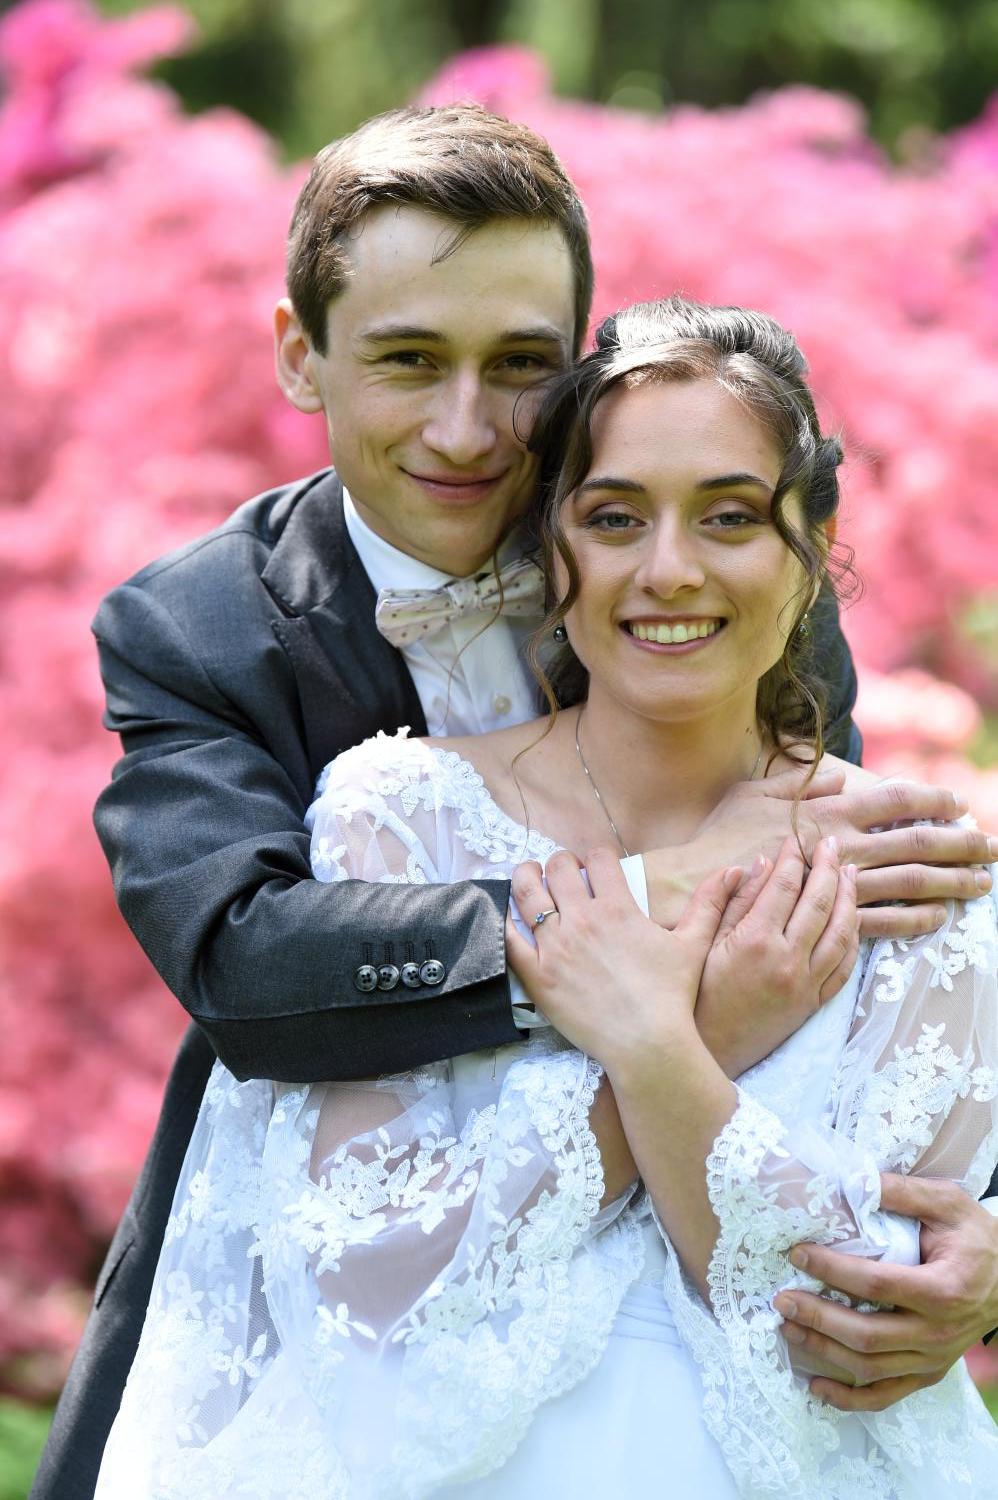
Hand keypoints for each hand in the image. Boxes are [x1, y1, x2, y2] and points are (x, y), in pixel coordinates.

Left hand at [507, 848, 738, 1070]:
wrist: (647, 1044)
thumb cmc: (672, 996)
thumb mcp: (694, 944)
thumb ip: (709, 904)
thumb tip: (734, 870)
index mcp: (618, 908)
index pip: (598, 858)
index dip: (597, 856)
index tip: (596, 865)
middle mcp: (583, 920)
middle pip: (558, 868)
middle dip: (560, 862)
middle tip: (562, 872)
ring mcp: (556, 947)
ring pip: (527, 893)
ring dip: (525, 877)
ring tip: (529, 878)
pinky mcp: (537, 975)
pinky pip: (509, 938)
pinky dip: (505, 920)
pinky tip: (508, 915)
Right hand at [649, 767, 993, 939]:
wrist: (688, 892)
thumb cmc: (716, 838)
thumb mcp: (751, 792)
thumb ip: (796, 778)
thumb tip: (835, 773)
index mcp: (825, 812)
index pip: (892, 800)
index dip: (930, 801)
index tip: (957, 804)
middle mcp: (840, 849)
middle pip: (914, 843)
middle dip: (959, 843)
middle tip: (991, 846)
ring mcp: (835, 891)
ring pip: (908, 884)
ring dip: (950, 882)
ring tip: (981, 884)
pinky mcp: (826, 923)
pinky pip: (881, 924)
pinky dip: (914, 920)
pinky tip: (937, 918)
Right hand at [695, 835, 858, 1077]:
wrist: (703, 1052)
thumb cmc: (692, 994)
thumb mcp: (699, 942)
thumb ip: (725, 900)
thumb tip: (757, 865)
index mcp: (755, 940)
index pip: (784, 887)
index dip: (793, 858)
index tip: (797, 840)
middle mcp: (786, 960)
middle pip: (820, 903)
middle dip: (828, 868)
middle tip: (832, 845)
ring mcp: (804, 984)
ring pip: (841, 933)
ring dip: (850, 899)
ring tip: (850, 874)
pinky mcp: (812, 1005)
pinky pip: (844, 968)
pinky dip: (852, 939)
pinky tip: (853, 920)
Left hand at [773, 1174, 997, 1410]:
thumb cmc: (976, 1237)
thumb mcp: (947, 1203)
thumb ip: (901, 1192)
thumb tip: (852, 1180)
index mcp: (943, 1290)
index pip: (876, 1285)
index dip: (832, 1270)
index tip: (797, 1254)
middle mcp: (937, 1332)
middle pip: (867, 1334)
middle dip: (818, 1317)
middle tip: (781, 1299)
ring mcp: (933, 1358)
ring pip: (870, 1368)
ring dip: (823, 1351)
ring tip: (787, 1329)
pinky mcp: (928, 1373)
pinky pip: (886, 1395)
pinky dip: (849, 1398)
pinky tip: (815, 1386)